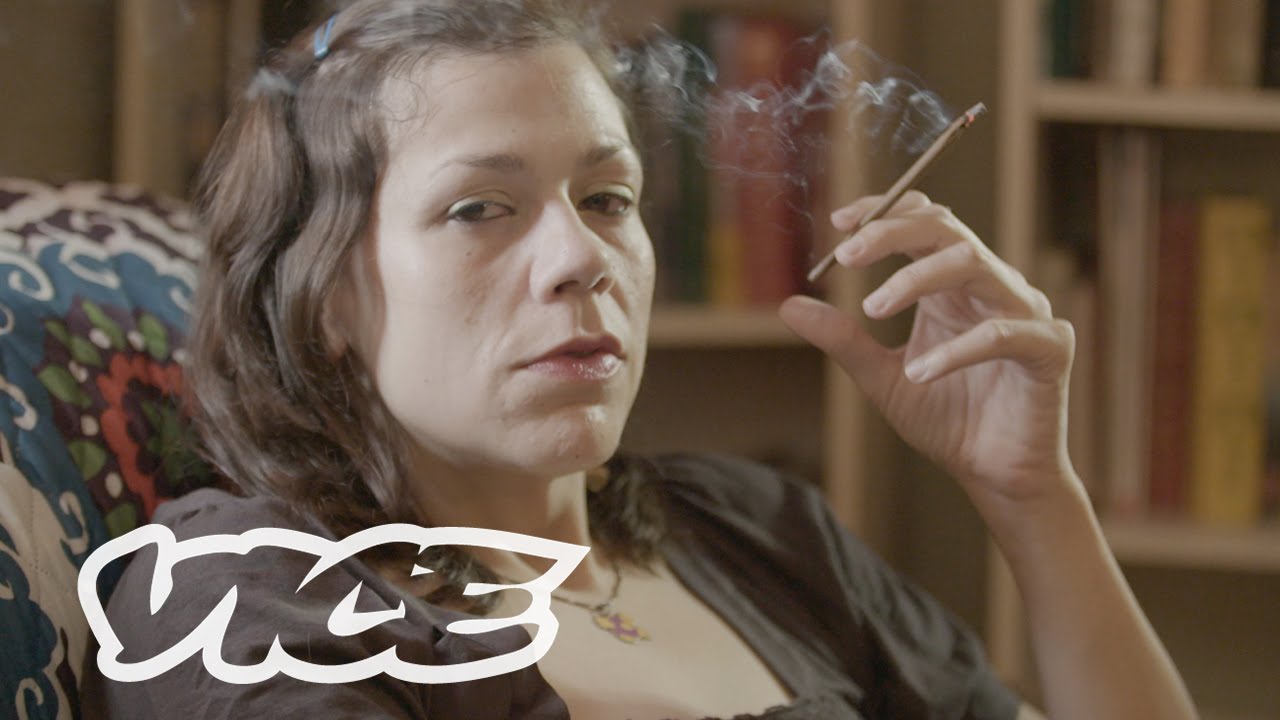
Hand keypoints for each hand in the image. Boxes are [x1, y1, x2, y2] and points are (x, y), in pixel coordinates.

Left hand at [779, 191, 1077, 505]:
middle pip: (946, 228)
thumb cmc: (947, 420)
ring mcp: (1025, 311)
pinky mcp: (1049, 347)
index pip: (925, 220)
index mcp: (953, 284)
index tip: (839, 221)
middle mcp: (991, 286)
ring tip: (873, 310)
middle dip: (893, 233)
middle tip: (847, 256)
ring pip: (973, 264)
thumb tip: (789, 306)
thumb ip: (843, 339)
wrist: (996, 475)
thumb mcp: (881, 377)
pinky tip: (918, 373)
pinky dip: (956, 349)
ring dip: (917, 280)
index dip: (884, 210)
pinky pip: (1003, 332)